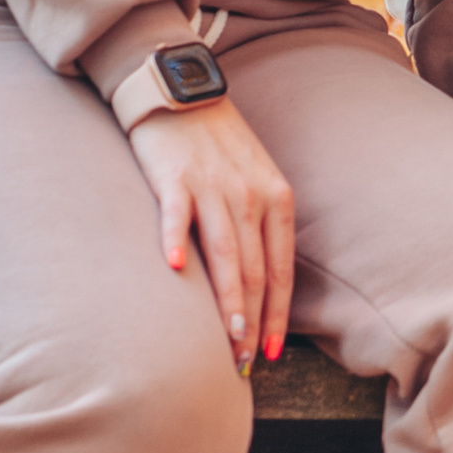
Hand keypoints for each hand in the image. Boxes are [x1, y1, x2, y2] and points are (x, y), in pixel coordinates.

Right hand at [128, 99, 295, 371]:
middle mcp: (250, 195)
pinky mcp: (175, 176)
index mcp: (276, 197)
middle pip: (255, 270)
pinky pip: (176, 214)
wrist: (182, 92)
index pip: (280, 268)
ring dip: (226, 299)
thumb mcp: (256, 178)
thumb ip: (261, 224)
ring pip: (224, 253)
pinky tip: (172, 270)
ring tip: (226, 337)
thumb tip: (260, 283)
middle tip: (242, 360)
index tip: (269, 351)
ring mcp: (213, 186)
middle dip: (251, 320)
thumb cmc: (219, 144)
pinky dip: (174, 240)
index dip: (276, 313)